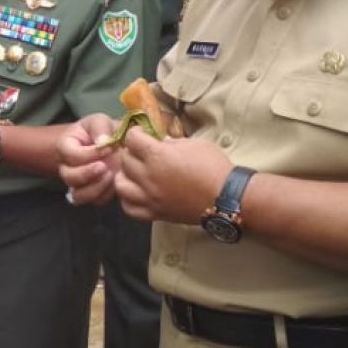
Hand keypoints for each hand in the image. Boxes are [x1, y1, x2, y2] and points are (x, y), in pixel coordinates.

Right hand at [57, 115, 121, 205]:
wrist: (113, 143)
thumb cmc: (103, 130)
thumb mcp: (100, 121)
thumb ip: (100, 127)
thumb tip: (102, 142)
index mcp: (66, 146)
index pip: (69, 154)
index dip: (88, 154)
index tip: (108, 147)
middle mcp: (67, 167)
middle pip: (69, 177)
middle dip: (88, 174)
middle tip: (106, 165)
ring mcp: (78, 183)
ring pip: (78, 195)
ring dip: (95, 188)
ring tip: (111, 175)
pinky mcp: (92, 194)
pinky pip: (95, 201)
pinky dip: (106, 194)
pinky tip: (116, 182)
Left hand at [114, 128, 231, 223]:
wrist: (227, 197)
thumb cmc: (213, 166)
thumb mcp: (193, 144)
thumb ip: (170, 143)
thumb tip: (159, 142)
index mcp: (157, 156)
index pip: (132, 139)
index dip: (136, 133)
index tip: (142, 133)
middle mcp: (148, 177)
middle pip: (124, 160)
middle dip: (130, 152)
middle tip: (140, 151)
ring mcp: (149, 198)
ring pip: (120, 185)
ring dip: (124, 176)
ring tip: (134, 173)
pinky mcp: (154, 214)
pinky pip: (129, 209)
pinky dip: (128, 200)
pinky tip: (136, 193)